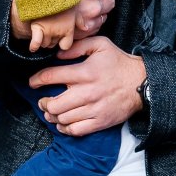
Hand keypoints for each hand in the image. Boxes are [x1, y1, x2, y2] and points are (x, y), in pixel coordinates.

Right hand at [9, 0, 116, 41]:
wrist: (28, 13)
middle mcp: (93, 6)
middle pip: (111, 0)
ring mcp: (88, 22)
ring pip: (104, 15)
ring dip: (97, 10)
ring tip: (82, 5)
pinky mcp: (82, 33)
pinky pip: (95, 27)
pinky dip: (90, 22)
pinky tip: (78, 16)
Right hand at [28, 9, 76, 51]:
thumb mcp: (75, 8)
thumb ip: (80, 20)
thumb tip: (86, 28)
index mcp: (68, 29)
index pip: (66, 45)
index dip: (62, 43)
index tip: (59, 38)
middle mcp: (58, 32)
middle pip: (53, 45)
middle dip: (51, 40)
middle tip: (49, 32)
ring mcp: (48, 31)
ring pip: (44, 44)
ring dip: (43, 40)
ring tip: (41, 33)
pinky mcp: (37, 27)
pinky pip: (36, 42)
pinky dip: (34, 46)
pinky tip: (33, 48)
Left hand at [30, 36, 145, 135]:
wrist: (142, 83)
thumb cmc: (119, 63)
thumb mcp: (101, 45)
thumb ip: (78, 46)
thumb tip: (57, 54)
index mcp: (85, 72)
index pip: (51, 77)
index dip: (36, 80)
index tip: (33, 82)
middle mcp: (87, 92)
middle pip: (54, 104)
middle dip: (43, 103)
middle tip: (43, 101)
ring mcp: (94, 109)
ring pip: (62, 118)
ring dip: (52, 116)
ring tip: (52, 112)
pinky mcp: (100, 121)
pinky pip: (75, 130)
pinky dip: (65, 128)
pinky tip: (63, 123)